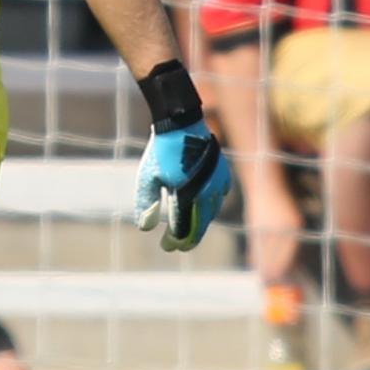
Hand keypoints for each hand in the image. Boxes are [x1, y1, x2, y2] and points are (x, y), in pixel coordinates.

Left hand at [134, 117, 232, 252]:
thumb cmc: (161, 151)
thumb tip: (145, 228)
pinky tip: (204, 205)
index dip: (174, 241)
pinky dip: (212, 204)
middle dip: (188, 236)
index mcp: (187, 197)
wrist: (181, 122)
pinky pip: (220, 195)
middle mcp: (206, 193)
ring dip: (200, 222)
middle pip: (200, 224)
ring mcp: (218, 182)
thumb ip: (147, 203)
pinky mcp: (223, 172)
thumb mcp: (147, 177)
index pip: (183, 229)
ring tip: (189, 226)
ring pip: (211, 211)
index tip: (167, 246)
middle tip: (177, 244)